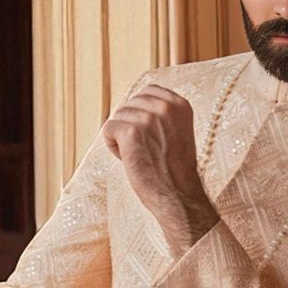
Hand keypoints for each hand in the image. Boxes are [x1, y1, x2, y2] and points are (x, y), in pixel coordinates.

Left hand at [102, 82, 217, 254]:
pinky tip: (130, 159)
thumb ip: (161, 113)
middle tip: (148, 149)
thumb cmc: (174, 169)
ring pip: (118, 118)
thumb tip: (133, 102)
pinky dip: (113, 147)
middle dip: (131, 126)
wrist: (178, 196)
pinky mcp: (130, 132)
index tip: (152, 135)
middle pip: (130, 104)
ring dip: (122, 138)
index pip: (147, 91)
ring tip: (141, 156)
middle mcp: (165, 106)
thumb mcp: (176, 131)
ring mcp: (148, 118)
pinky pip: (108, 130)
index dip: (141, 113)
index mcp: (180, 104)